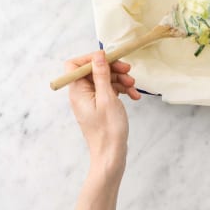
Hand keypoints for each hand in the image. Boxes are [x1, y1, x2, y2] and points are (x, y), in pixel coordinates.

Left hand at [65, 51, 140, 178]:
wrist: (111, 154)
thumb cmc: (108, 129)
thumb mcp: (107, 98)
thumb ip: (101, 75)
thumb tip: (98, 55)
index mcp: (77, 91)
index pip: (75, 65)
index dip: (91, 58)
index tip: (109, 58)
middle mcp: (81, 94)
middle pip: (93, 70)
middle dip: (112, 69)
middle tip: (128, 70)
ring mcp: (91, 100)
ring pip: (104, 80)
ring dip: (120, 80)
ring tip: (133, 86)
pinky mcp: (100, 105)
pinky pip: (110, 90)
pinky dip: (122, 90)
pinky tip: (134, 96)